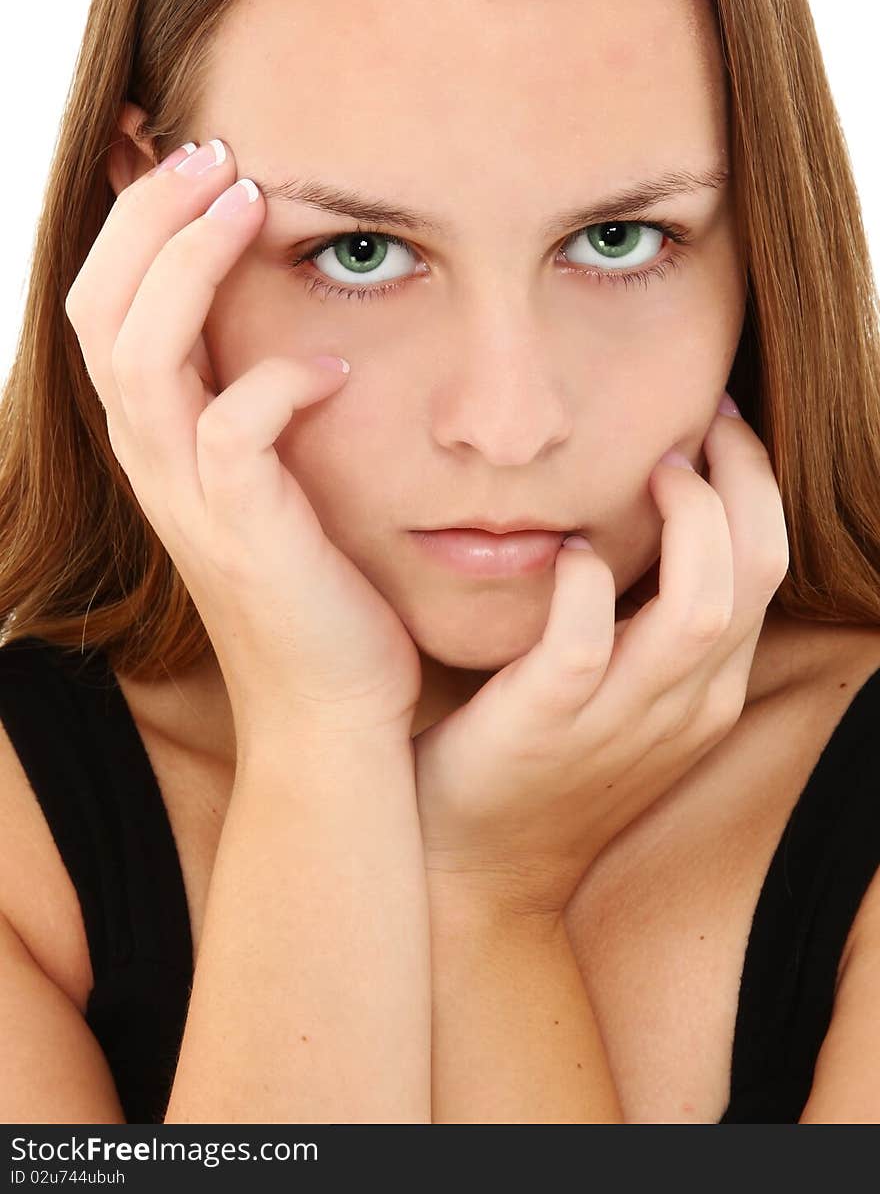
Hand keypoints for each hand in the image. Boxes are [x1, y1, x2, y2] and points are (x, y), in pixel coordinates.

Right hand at [65, 139, 421, 745]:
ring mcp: (190, 501)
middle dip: (148, 217)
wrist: (332, 706)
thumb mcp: (273, 480)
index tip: (191, 154)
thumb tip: (289, 324)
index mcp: (157, 441)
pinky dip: (278, 383)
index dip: (132, 224)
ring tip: (249, 202)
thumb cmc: (318, 583)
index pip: (103, 308)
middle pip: (101, 311)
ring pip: (143, 354)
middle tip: (215, 152)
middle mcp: (154, 463)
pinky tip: (336, 367)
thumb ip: (257, 402)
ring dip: (189, 263)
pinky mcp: (246, 533)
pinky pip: (234, 430)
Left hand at [413, 405, 789, 917]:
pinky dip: (587, 583)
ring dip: (689, 522)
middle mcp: (684, 703)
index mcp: (706, 690)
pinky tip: (566, 551)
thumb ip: (646, 623)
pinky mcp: (548, 722)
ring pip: (701, 606)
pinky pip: (586, 640)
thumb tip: (645, 523)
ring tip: (653, 471)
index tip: (720, 429)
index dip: (757, 489)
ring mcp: (620, 718)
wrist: (473, 865)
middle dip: (744, 482)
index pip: (768, 570)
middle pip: (757, 574)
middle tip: (705, 423)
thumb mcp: (622, 696)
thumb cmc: (540, 761)